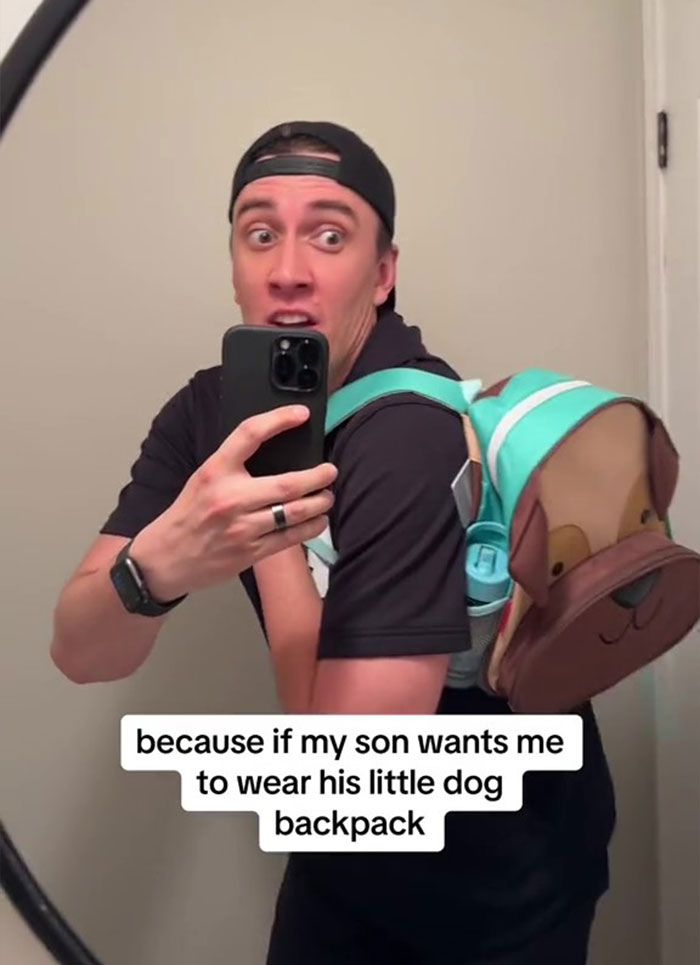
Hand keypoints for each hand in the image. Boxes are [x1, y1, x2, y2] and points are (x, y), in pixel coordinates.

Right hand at [129, 406, 335, 599]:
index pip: (249, 434)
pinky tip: (318, 520)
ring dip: (320, 503)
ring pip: (296, 512)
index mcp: (216, 471)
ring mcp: (242, 527)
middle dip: (318, 477)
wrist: (165, 558)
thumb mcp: (204, 478)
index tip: (300, 414)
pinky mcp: (251, 552)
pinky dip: (311, 527)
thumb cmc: (188, 515)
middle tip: (330, 471)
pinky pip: (291, 537)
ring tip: (327, 496)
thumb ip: (235, 465)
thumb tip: (279, 451)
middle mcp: (230, 498)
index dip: (279, 419)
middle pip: (288, 483)